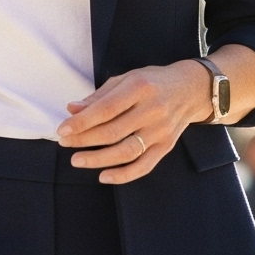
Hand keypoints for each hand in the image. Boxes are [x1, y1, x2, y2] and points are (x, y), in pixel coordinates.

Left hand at [59, 62, 213, 183]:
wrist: (192, 89)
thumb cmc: (153, 82)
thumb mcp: (127, 78)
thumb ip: (99, 96)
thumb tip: (72, 110)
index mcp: (140, 87)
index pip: (105, 109)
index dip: (81, 122)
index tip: (62, 130)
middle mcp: (153, 109)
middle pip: (112, 132)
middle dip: (84, 140)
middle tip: (64, 144)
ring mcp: (161, 130)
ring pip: (125, 152)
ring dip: (98, 159)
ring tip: (77, 160)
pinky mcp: (166, 146)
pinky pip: (143, 166)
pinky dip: (123, 175)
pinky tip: (103, 176)